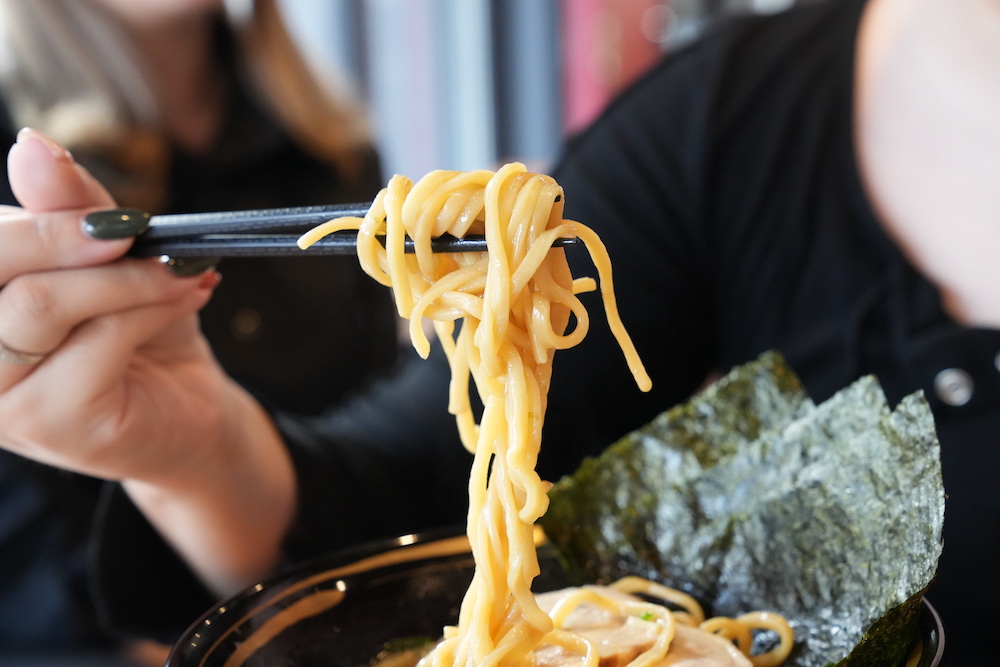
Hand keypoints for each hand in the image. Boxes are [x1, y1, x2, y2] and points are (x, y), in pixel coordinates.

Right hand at [0, 128, 294, 593]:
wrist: (191, 414)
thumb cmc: (141, 334)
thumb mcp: (109, 259)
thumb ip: (69, 209)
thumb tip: (31, 144)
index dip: (31, 217)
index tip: (98, 204)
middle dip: (67, 234)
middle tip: (136, 230)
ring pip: (42, 304)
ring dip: (126, 276)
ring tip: (182, 269)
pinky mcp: (47, 424)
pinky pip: (98, 338)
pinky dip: (154, 305)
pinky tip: (192, 294)